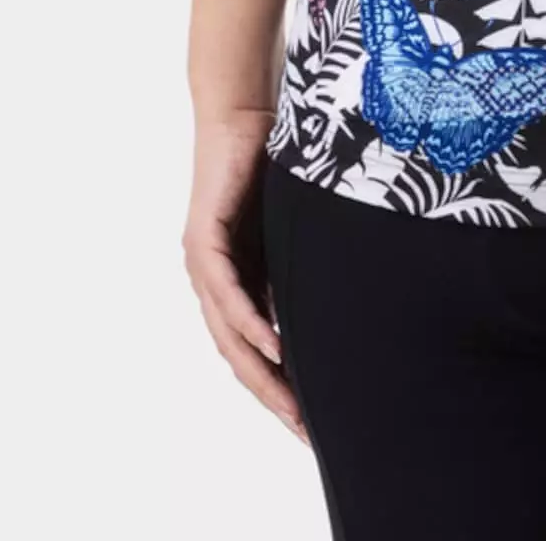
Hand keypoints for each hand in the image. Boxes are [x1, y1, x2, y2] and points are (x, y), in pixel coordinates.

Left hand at [183, 107, 305, 440]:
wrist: (244, 112)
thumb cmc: (273, 162)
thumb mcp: (293, 228)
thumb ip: (302, 265)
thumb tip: (342, 301)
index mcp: (235, 281)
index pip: (253, 349)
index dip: (279, 387)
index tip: (310, 421)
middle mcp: (212, 280)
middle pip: (238, 355)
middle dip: (273, 397)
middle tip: (304, 433)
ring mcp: (203, 263)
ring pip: (228, 335)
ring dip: (261, 373)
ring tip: (291, 406)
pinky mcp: (203, 240)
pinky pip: (226, 294)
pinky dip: (249, 324)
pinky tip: (273, 346)